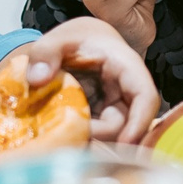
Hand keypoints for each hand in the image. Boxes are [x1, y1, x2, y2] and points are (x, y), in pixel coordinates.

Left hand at [20, 16, 160, 144]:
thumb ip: (45, 53)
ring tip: (63, 140)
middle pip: (130, 124)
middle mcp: (127, 91)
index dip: (139, 122)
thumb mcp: (57, 39)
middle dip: (104, 138)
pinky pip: (100, 137)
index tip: (123, 144)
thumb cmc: (74, 39)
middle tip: (71, 139)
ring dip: (92, 142)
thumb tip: (37, 79)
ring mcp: (116, 107)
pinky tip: (64, 141)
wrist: (77, 43)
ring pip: (114, 134)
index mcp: (126, 67)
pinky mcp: (103, 119)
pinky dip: (85, 142)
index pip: (145, 97)